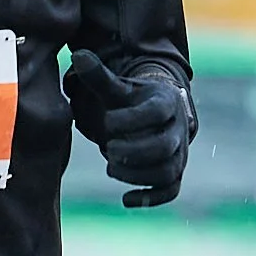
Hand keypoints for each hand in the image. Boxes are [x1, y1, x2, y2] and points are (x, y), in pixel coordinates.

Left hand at [65, 50, 191, 207]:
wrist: (155, 115)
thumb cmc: (132, 101)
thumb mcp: (116, 88)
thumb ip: (99, 76)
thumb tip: (77, 55)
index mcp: (166, 102)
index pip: (156, 113)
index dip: (129, 120)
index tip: (107, 121)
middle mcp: (178, 129)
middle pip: (163, 147)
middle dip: (133, 152)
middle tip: (109, 149)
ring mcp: (179, 153)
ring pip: (167, 171)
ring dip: (137, 175)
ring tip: (111, 168)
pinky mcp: (174, 172)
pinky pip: (170, 190)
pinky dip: (150, 198)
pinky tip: (126, 200)